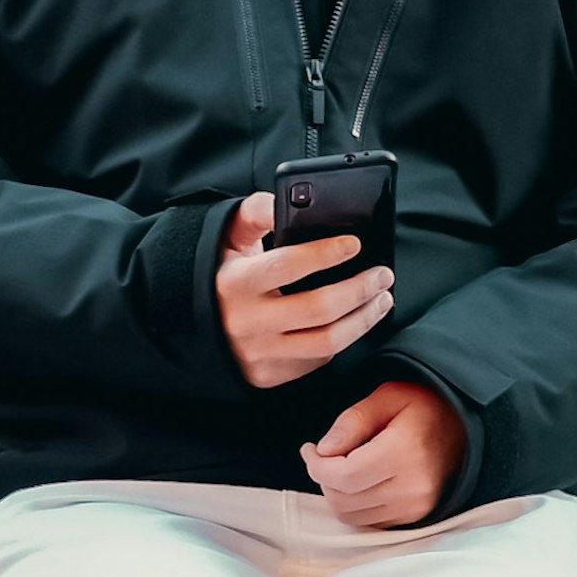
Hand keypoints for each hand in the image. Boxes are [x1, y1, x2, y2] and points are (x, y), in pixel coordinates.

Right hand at [216, 187, 394, 390]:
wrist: (194, 327)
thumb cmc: (222, 275)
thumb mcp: (228, 238)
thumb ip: (257, 212)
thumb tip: (284, 201)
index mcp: (235, 282)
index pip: (288, 266)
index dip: (326, 253)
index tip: (354, 244)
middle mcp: (248, 321)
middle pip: (319, 308)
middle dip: (360, 289)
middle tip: (382, 274)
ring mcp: (260, 353)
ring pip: (327, 342)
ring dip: (363, 319)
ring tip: (381, 299)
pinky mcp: (270, 375)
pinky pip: (317, 360)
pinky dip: (342, 340)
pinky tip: (354, 321)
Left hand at [303, 381, 467, 532]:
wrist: (464, 425)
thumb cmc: (423, 404)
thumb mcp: (386, 396)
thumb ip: (352, 421)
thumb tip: (322, 451)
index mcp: (405, 451)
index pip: (344, 475)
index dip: (316, 465)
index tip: (308, 449)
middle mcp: (413, 485)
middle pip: (344, 499)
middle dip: (323, 478)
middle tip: (321, 455)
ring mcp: (416, 506)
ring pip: (352, 515)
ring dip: (336, 493)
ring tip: (340, 465)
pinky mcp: (415, 516)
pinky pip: (368, 520)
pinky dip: (354, 503)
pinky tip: (358, 480)